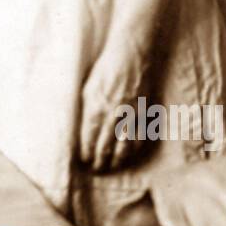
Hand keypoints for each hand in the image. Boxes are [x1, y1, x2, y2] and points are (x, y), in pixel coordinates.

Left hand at [79, 31, 151, 171]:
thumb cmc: (105, 69)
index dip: (86, 154)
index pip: (88, 140)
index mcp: (95, 109)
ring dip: (117, 160)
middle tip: (97, 169)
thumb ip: (85, 110)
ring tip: (112, 166)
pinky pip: (140, 137)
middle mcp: (112, 116)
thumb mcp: (87, 88)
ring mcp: (129, 116)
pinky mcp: (143, 113)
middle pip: (105, 147)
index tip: (83, 161)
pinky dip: (135, 149)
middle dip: (99, 162)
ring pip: (123, 147)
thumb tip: (82, 129)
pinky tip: (130, 154)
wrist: (131, 56)